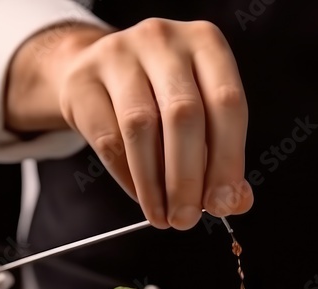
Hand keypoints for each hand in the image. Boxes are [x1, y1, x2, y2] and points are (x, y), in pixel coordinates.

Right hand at [8, 19, 252, 229]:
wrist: (97, 69)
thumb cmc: (160, 94)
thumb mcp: (200, 112)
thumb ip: (223, 154)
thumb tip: (235, 201)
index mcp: (206, 43)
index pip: (227, 103)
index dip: (228, 159)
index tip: (224, 203)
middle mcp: (163, 40)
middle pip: (182, 114)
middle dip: (188, 177)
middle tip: (188, 219)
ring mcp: (118, 54)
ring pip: (141, 127)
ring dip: (155, 183)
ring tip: (164, 216)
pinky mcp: (82, 80)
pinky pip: (108, 138)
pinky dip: (128, 177)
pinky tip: (142, 197)